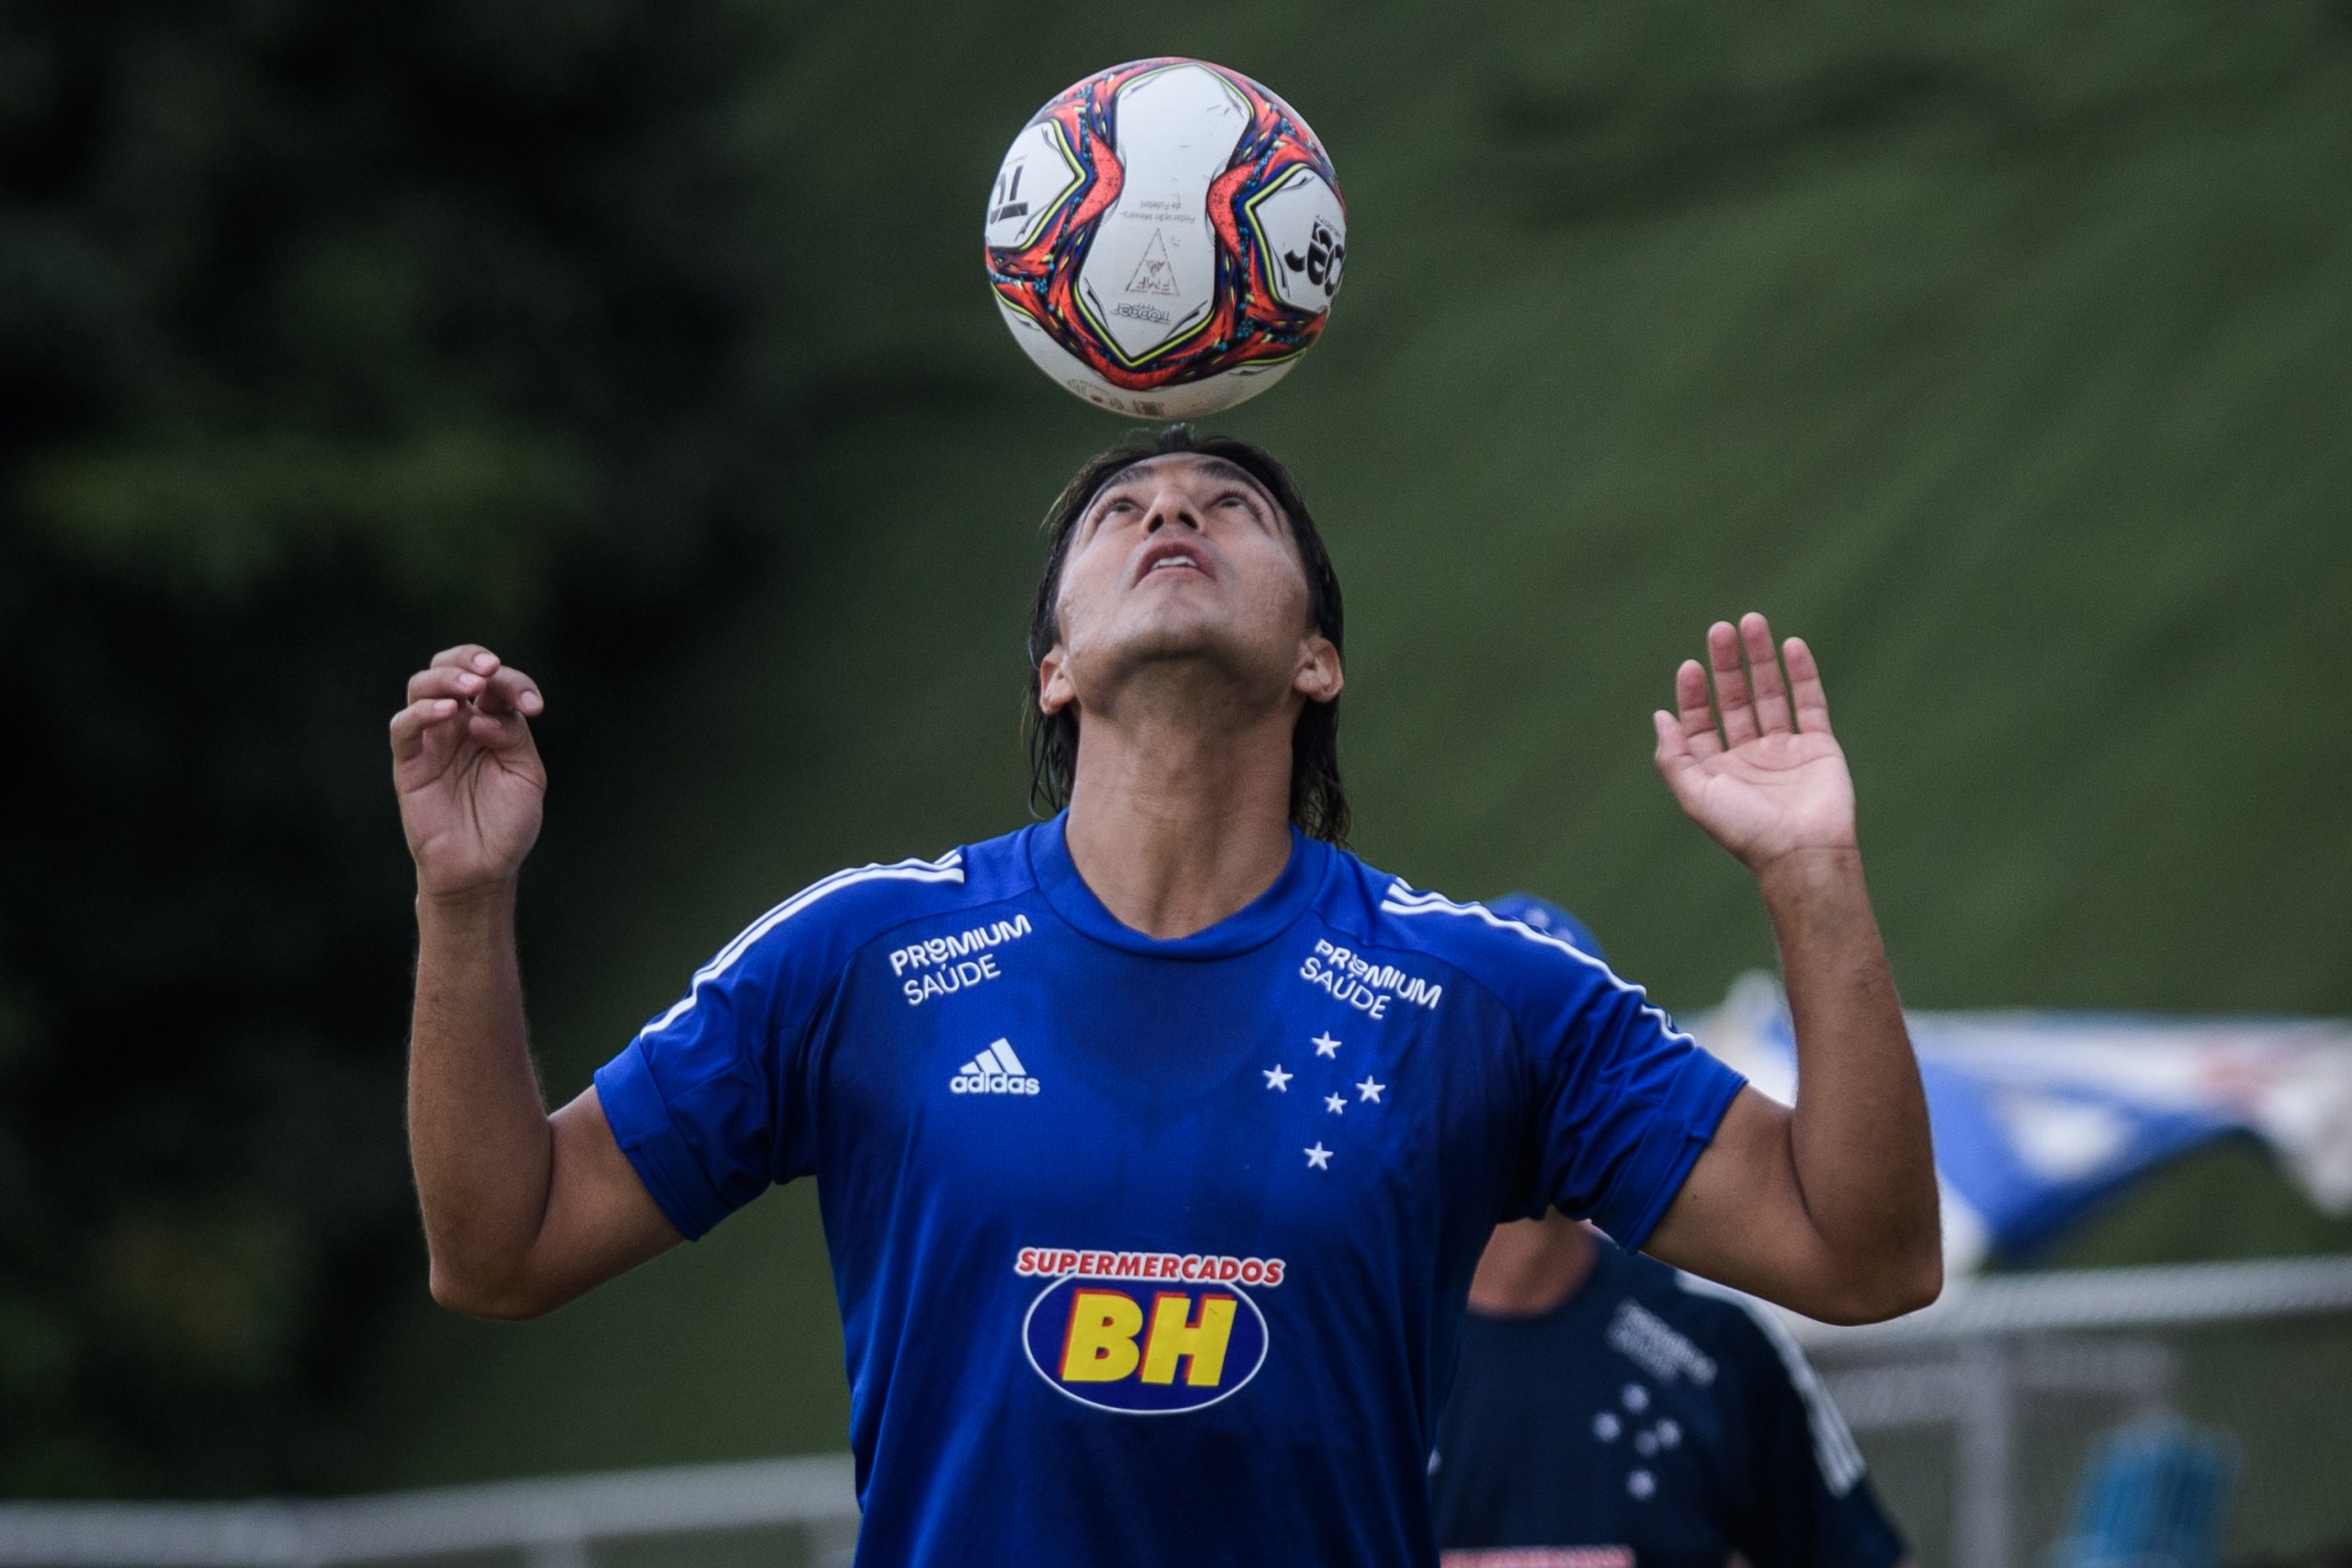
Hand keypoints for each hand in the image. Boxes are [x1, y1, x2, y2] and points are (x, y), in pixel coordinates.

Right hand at [391, 644, 547, 900]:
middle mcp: (458, 724)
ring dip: (445, 677)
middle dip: (469, 657)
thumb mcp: (526, 774)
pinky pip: (404, 727)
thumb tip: (482, 712)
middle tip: (489, 668)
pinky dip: (423, 712)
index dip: (513, 682)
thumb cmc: (507, 824)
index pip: (493, 682)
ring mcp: (431, 741)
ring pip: (421, 687)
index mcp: (490, 722)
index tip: (533, 706)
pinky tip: (449, 712)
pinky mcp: (409, 764)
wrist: (483, 869)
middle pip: (450, 667)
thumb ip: (513, 736)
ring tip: (469, 686)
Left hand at [1651, 613, 1856, 873]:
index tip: (1691, 666)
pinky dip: (1802, 674)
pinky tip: (1791, 646)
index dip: (1694, 694)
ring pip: (1771, 694)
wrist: (1803, 853)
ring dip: (1762, 659)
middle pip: (1735, 700)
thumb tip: (1659, 716)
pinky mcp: (1819, 747)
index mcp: (1717, 771)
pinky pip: (1810, 703)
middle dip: (1727, 665)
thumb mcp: (1696, 796)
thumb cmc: (1745, 830)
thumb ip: (1673, 757)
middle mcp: (1749, 757)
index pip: (1701, 722)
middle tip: (1721, 628)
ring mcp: (1785, 750)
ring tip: (1753, 622)